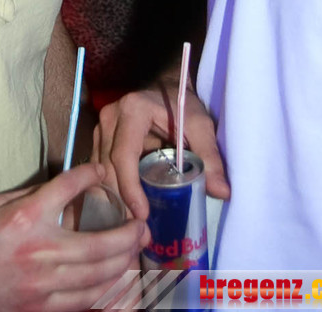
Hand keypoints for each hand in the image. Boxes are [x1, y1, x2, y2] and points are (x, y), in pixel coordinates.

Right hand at [0, 163, 145, 311]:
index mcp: (26, 216)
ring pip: (98, 275)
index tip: (101, 171)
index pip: (70, 188)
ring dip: (124, 262)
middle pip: (99, 242)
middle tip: (142, 224)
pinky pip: (82, 300)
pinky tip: (116, 279)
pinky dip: (104, 289)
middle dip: (128, 233)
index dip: (91, 175)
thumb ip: (32, 196)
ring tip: (136, 250)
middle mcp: (40, 250)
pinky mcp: (39, 307)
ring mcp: (41, 284)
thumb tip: (61, 190)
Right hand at [93, 82, 229, 220]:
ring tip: (134, 231)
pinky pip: (100, 173)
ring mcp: (101, 129)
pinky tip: (125, 216)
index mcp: (132, 110)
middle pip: (107, 168)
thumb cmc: (184, 104)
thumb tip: (222, 192)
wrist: (169, 87)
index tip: (142, 215)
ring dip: (114, 202)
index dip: (129, 187)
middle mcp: (109, 118)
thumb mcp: (200, 124)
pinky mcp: (99, 141)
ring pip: (100, 174)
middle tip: (140, 233)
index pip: (123, 154)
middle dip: (122, 203)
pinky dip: (112, 195)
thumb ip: (209, 156)